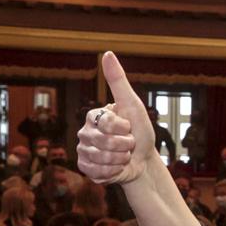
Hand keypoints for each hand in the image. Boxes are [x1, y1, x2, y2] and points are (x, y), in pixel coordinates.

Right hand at [76, 52, 155, 185]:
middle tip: (128, 144)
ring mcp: (83, 150)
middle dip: (125, 146)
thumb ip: (118, 81)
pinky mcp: (85, 167)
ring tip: (123, 155)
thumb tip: (107, 53)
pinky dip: (113, 172)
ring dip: (120, 159)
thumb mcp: (133, 105)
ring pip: (101, 159)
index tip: (129, 128)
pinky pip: (96, 172)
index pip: (108, 123)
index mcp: (93, 115)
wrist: (143, 161)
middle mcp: (85, 132)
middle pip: (105, 143)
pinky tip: (116, 167)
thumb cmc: (140, 131)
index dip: (125, 129)